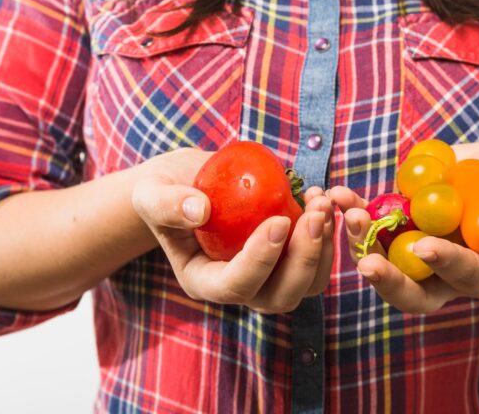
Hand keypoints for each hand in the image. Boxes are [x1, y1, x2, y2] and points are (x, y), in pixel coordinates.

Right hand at [132, 148, 334, 313]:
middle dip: (303, 259)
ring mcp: (266, 277)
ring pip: (306, 285)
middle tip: (315, 214)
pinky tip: (319, 198)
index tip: (279, 221)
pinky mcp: (286, 259)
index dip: (260, 260)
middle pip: (279, 296)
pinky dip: (326, 235)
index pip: (235, 287)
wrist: (191, 182)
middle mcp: (237, 288)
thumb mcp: (152, 192)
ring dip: (322, 248)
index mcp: (202, 281)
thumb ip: (167, 203)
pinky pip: (316, 262)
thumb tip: (199, 211)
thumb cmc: (166, 189)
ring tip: (321, 203)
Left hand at [328, 139, 478, 313]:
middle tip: (367, 261)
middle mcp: (442, 273)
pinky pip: (368, 224)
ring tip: (346, 211)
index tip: (427, 248)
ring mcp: (413, 250)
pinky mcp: (394, 225)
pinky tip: (337, 194)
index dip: (446, 265)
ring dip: (359, 240)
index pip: (463, 279)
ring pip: (381, 257)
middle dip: (387, 279)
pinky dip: (352, 210)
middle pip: (411, 291)